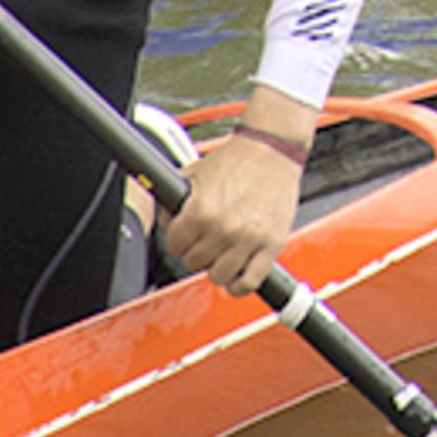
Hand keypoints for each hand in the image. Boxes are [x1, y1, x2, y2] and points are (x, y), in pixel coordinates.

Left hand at [162, 96, 316, 295]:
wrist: (272, 150)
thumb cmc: (237, 159)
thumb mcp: (194, 173)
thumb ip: (174, 200)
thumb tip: (164, 221)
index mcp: (201, 211)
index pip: (174, 245)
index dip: (176, 239)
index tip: (184, 236)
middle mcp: (224, 228)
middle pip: (194, 262)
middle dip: (196, 250)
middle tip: (205, 240)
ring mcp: (248, 239)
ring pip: (219, 276)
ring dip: (216, 267)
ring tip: (220, 254)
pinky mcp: (271, 245)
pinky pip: (250, 281)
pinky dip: (239, 285)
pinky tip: (235, 276)